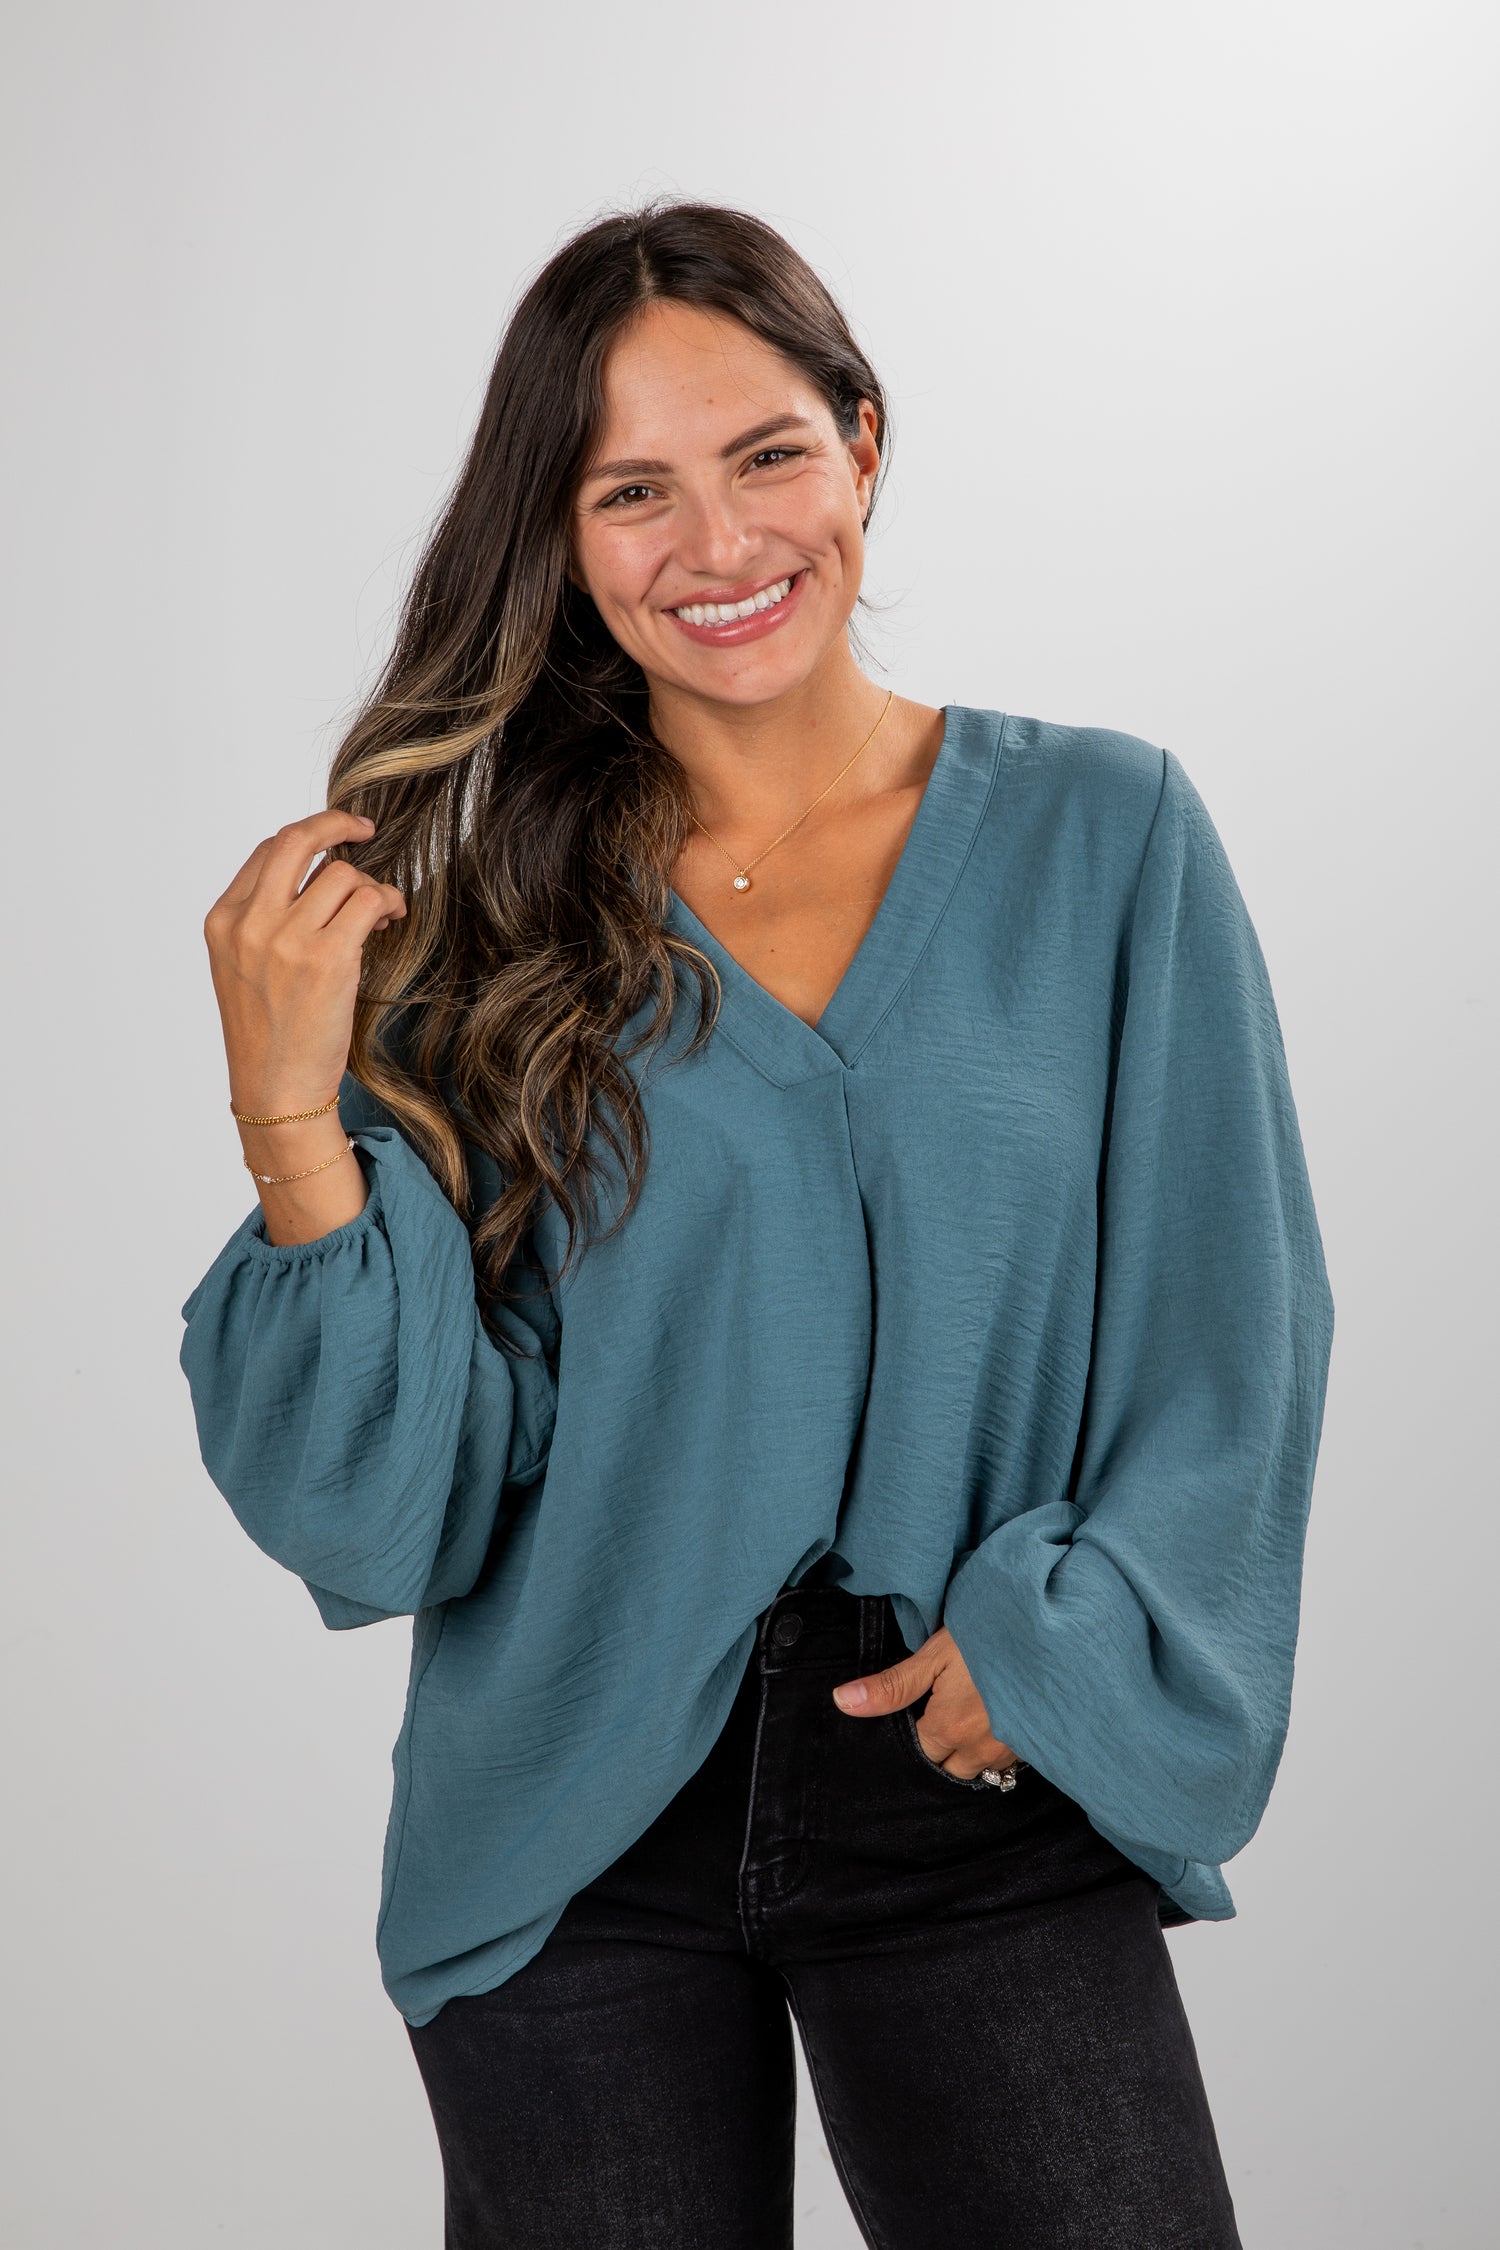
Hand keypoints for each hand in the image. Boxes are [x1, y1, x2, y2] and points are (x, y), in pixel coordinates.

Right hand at [204, 810, 406, 1113]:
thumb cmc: (270, 1037)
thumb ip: (269, 922)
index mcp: (224, 921)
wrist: (276, 1091)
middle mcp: (249, 923)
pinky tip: (391, 919)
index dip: (308, 839)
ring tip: (379, 914)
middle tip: (366, 830)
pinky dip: (387, 901)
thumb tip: (328, 878)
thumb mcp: (247, 970)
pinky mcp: (326, 958)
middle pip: (296, 840)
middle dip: (337, 824)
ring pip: (342, 874)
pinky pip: (368, 900)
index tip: (335, 842)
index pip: (267, 852)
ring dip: (370, 887)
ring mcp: (285, 939)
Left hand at [832, 1626, 1021, 1779]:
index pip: (918, 1753)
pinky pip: (1007, 1761)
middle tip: (941, 1712)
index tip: (916, 1711)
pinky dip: (996, 1746)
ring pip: (979, 1767)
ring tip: (968, 1713)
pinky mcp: (1035, 1745)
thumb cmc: (987, 1637)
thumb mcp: (935, 1654)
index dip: (912, 1733)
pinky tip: (994, 1717)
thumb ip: (892, 1686)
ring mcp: (1011, 1750)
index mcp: (949, 1729)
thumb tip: (842, 1702)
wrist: (1047, 1632)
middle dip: (940, 1748)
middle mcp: (980, 1750)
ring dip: (969, 1749)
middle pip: (947, 1767)